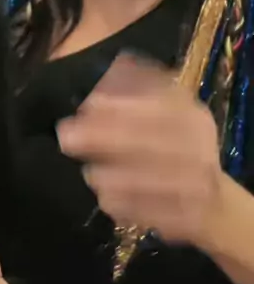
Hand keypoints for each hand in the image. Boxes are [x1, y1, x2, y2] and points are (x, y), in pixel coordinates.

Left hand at [58, 54, 222, 246]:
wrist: (215, 205)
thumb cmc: (180, 147)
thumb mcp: (172, 111)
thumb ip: (144, 88)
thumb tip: (118, 63)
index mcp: (195, 118)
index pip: (160, 108)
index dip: (123, 106)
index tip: (89, 104)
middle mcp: (201, 150)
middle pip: (149, 143)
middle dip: (104, 139)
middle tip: (67, 137)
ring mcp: (197, 188)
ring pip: (146, 181)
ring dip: (111, 175)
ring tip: (89, 172)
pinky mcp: (187, 220)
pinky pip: (148, 213)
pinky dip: (123, 205)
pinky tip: (105, 197)